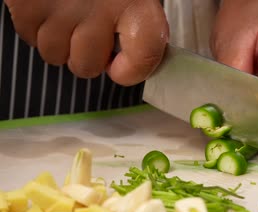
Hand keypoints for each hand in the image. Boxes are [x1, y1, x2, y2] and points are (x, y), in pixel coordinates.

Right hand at [5, 0, 167, 85]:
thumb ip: (139, 25)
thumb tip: (138, 57)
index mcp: (135, 1)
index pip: (144, 54)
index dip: (133, 71)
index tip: (122, 68)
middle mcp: (99, 7)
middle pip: (87, 66)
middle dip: (86, 56)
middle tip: (89, 31)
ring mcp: (59, 8)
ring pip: (55, 55)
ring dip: (60, 41)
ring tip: (67, 12)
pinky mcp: (26, 4)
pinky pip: (30, 37)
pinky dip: (37, 27)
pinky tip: (50, 6)